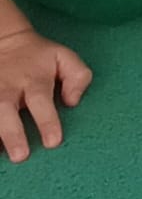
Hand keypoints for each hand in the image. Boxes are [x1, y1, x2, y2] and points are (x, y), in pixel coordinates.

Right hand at [0, 25, 89, 163]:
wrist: (5, 41)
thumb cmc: (39, 57)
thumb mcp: (64, 58)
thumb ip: (77, 77)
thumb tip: (73, 102)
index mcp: (34, 80)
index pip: (41, 102)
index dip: (47, 121)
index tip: (53, 142)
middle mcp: (8, 88)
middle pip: (6, 110)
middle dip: (13, 134)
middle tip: (20, 156)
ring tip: (0, 155)